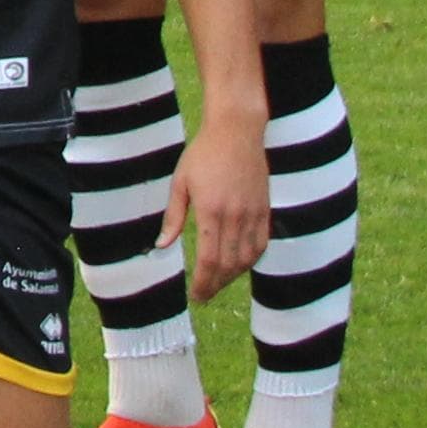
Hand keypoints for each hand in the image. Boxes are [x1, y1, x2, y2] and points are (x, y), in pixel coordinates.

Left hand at [172, 113, 271, 301]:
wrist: (236, 132)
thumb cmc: (203, 154)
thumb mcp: (180, 183)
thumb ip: (173, 217)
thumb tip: (162, 245)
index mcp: (211, 211)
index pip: (209, 260)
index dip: (203, 283)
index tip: (195, 295)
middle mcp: (235, 217)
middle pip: (228, 265)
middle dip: (215, 285)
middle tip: (204, 294)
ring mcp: (253, 214)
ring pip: (247, 259)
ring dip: (233, 276)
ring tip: (218, 282)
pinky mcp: (264, 210)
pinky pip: (261, 244)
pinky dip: (251, 260)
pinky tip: (239, 265)